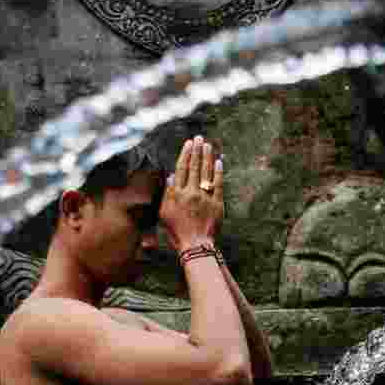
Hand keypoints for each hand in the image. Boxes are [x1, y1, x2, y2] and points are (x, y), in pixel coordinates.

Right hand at [159, 135, 224, 251]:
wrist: (196, 246)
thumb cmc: (177, 232)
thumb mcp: (164, 213)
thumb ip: (168, 193)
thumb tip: (171, 175)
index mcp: (177, 194)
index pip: (181, 169)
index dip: (185, 154)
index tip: (188, 143)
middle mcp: (191, 193)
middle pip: (194, 167)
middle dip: (196, 151)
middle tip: (199, 138)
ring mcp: (205, 198)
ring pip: (206, 173)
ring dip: (207, 157)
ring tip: (208, 145)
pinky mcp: (217, 204)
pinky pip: (218, 185)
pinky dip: (219, 172)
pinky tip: (219, 161)